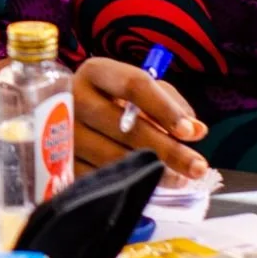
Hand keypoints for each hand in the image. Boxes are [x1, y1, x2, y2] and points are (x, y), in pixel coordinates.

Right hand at [73, 56, 208, 178]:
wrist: (69, 119)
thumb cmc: (113, 102)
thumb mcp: (139, 91)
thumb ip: (170, 103)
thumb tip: (196, 130)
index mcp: (95, 72)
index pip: (134, 85)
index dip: (165, 109)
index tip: (192, 133)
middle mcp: (73, 98)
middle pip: (126, 127)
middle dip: (167, 149)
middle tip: (197, 167)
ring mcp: (62, 132)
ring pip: (115, 157)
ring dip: (153, 172)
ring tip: (179, 179)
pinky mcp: (59, 162)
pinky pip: (100, 178)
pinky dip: (128, 184)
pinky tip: (147, 185)